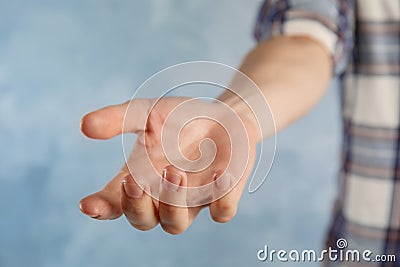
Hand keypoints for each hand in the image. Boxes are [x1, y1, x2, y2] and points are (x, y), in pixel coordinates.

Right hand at [79, 97, 258, 233]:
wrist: (222, 115)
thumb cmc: (179, 118)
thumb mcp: (147, 112)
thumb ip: (118, 119)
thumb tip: (85, 126)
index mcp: (140, 178)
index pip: (114, 203)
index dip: (100, 208)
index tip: (88, 204)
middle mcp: (163, 196)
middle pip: (142, 221)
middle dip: (136, 207)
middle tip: (135, 183)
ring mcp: (193, 200)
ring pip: (176, 225)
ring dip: (173, 205)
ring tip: (175, 173)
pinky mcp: (222, 197)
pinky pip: (221, 212)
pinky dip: (220, 202)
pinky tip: (219, 176)